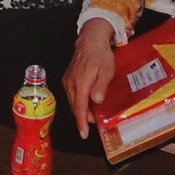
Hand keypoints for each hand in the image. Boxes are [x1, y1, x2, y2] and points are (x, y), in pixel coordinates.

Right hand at [63, 19, 116, 140]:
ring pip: (73, 101)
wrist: (90, 40)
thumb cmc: (100, 55)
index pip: (80, 108)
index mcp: (81, 84)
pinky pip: (72, 95)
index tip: (83, 134)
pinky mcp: (68, 78)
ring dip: (81, 110)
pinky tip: (86, 103)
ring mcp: (68, 81)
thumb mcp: (107, 70)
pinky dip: (78, 102)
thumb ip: (101, 86)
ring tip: (92, 115)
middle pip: (75, 107)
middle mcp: (71, 84)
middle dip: (83, 118)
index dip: (82, 122)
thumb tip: (96, 101)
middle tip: (93, 125)